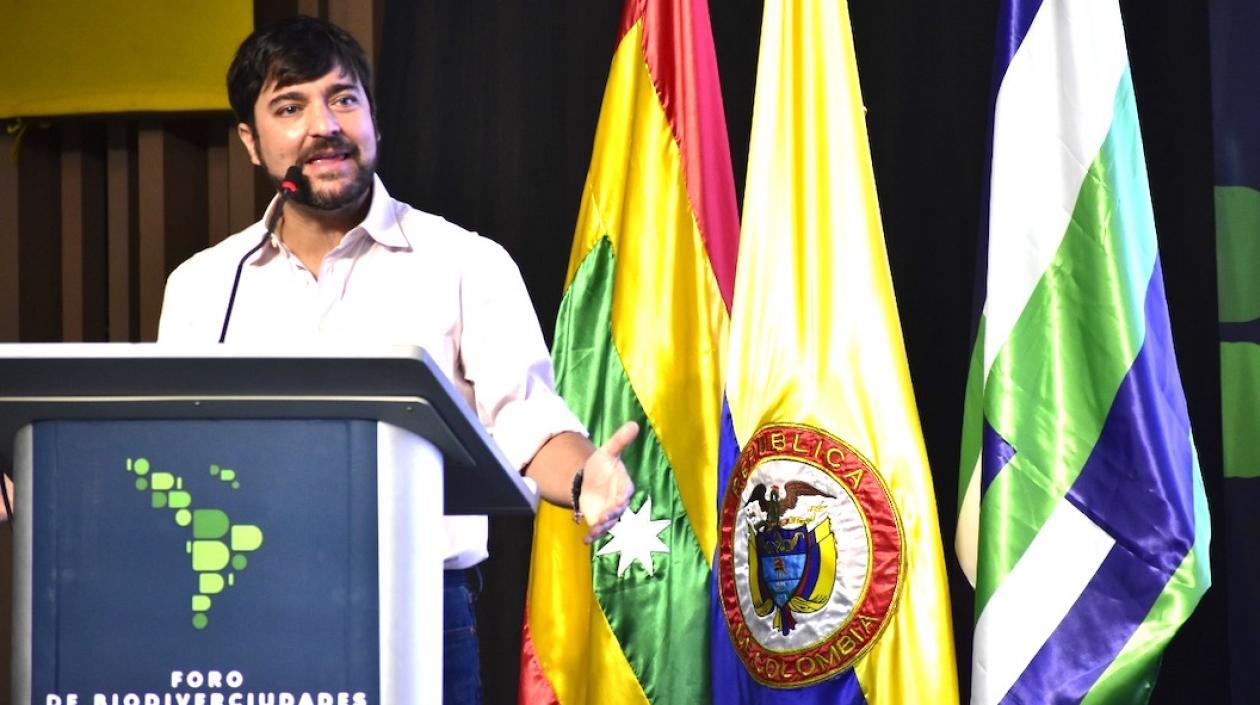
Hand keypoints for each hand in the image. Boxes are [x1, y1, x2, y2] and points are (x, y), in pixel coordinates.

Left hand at [579, 421, 638, 543]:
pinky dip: (593, 536)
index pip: (627, 491)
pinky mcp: (598, 521)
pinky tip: (585, 540)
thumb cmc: (602, 465)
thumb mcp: (608, 451)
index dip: (623, 496)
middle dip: (613, 514)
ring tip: (596, 528)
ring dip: (604, 527)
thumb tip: (634, 423)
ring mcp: (609, 513)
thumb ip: (620, 440)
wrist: (589, 479)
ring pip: (610, 523)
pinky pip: (598, 531)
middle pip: (619, 510)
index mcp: (624, 485)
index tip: (620, 500)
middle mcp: (619, 501)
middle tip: (605, 516)